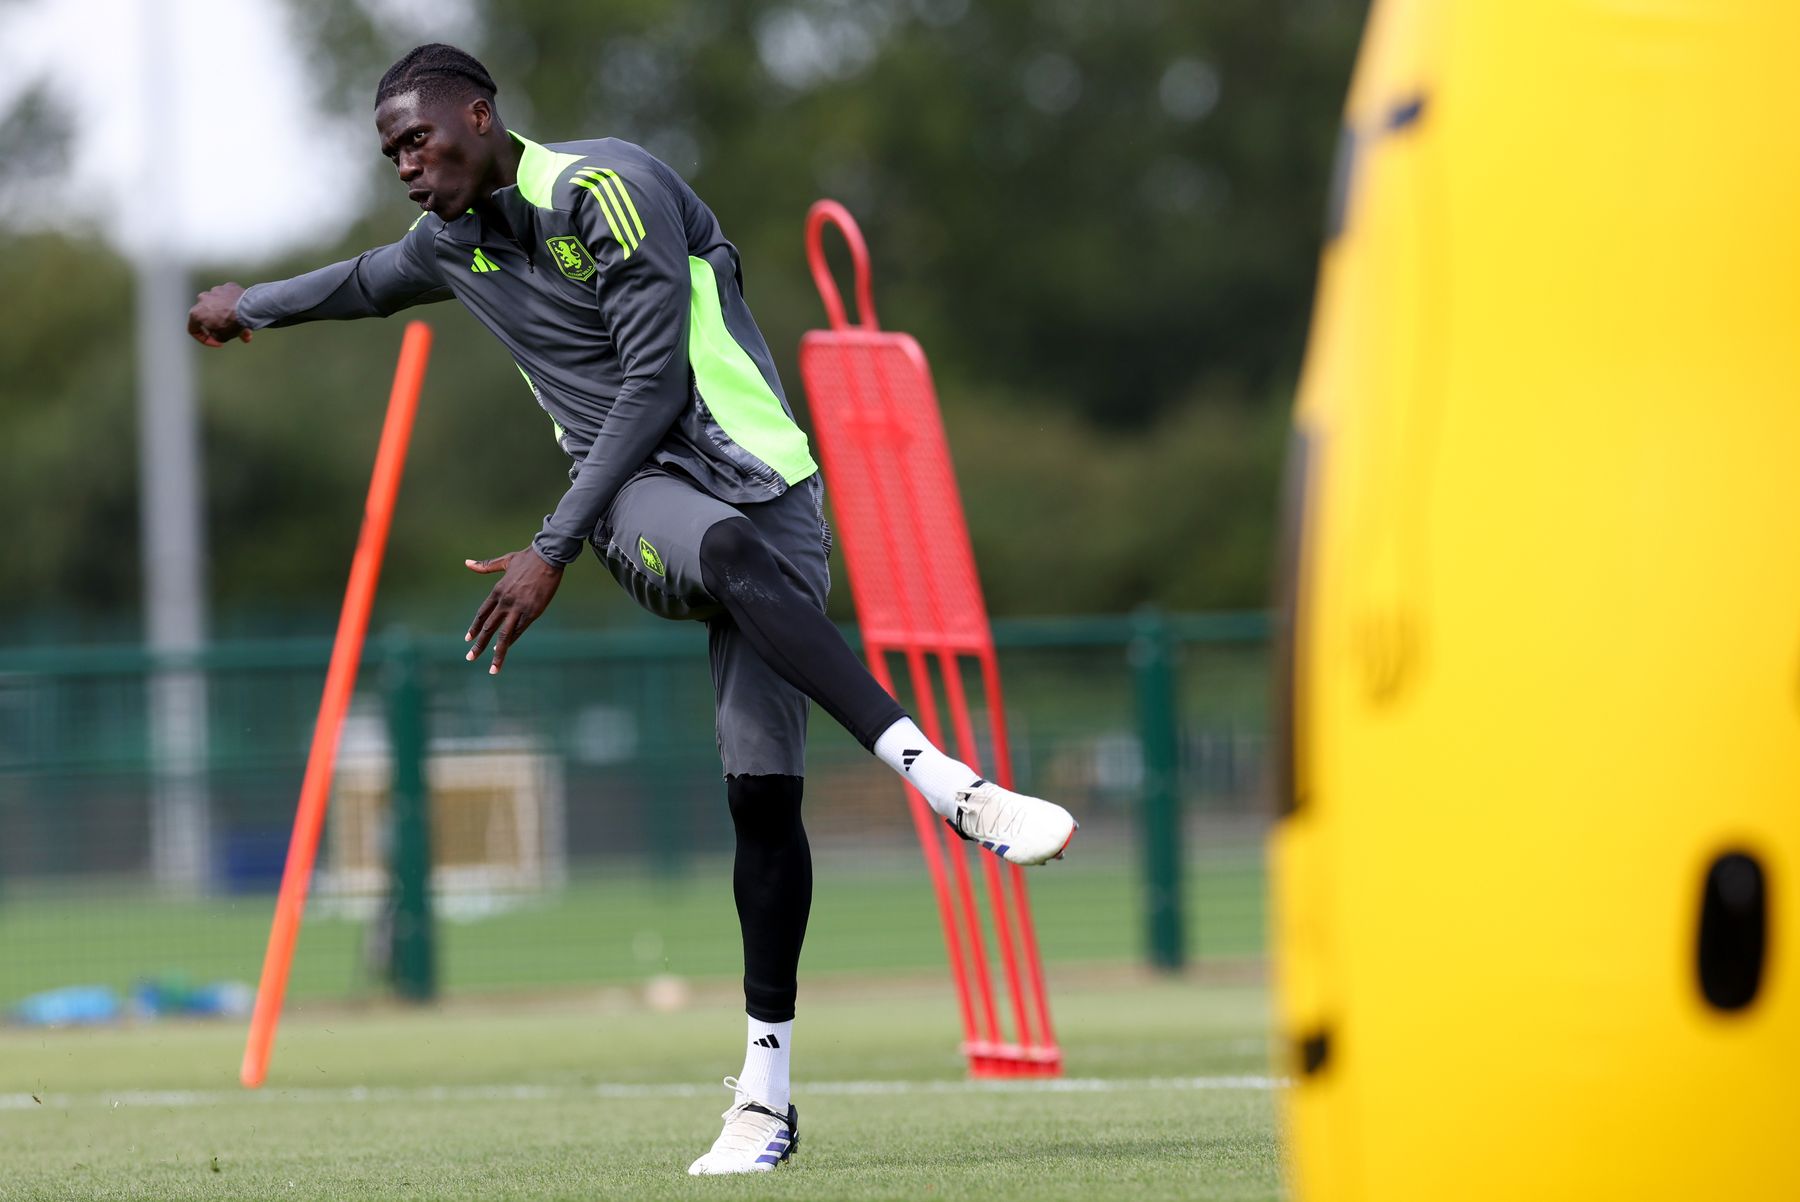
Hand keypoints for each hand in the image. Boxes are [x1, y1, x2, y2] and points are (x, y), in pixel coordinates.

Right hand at [187, 283, 253, 346]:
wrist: (248, 308)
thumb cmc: (233, 322)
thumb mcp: (221, 337)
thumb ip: (215, 336)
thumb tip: (219, 332)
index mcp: (196, 312)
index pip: (193, 329)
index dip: (204, 339)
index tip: (216, 342)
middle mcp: (203, 299)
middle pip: (209, 316)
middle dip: (221, 326)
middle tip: (232, 333)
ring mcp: (215, 291)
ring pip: (221, 306)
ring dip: (230, 315)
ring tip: (244, 325)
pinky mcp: (228, 286)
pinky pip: (230, 297)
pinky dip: (236, 304)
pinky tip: (244, 312)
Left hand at [463, 547, 563, 673]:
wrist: (547, 556)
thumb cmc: (527, 558)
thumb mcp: (504, 561)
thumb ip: (485, 566)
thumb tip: (466, 563)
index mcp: (497, 591)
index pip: (482, 614)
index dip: (474, 627)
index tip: (468, 639)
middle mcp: (505, 602)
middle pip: (488, 628)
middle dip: (478, 645)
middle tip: (470, 657)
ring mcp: (518, 608)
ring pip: (503, 635)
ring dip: (497, 652)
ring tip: (492, 668)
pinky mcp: (532, 612)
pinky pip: (519, 631)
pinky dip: (512, 642)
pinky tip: (507, 651)